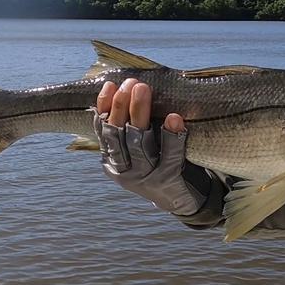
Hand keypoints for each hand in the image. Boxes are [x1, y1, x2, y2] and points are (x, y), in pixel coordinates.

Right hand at [93, 79, 206, 215]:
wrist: (181, 201)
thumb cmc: (159, 166)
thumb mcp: (136, 152)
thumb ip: (128, 130)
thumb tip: (125, 89)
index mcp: (113, 161)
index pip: (103, 131)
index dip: (104, 108)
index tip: (110, 85)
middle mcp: (124, 170)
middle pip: (119, 134)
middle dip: (122, 106)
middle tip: (130, 83)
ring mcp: (145, 177)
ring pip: (138, 142)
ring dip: (139, 113)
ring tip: (143, 90)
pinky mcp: (167, 180)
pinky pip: (169, 155)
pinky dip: (171, 136)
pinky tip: (174, 118)